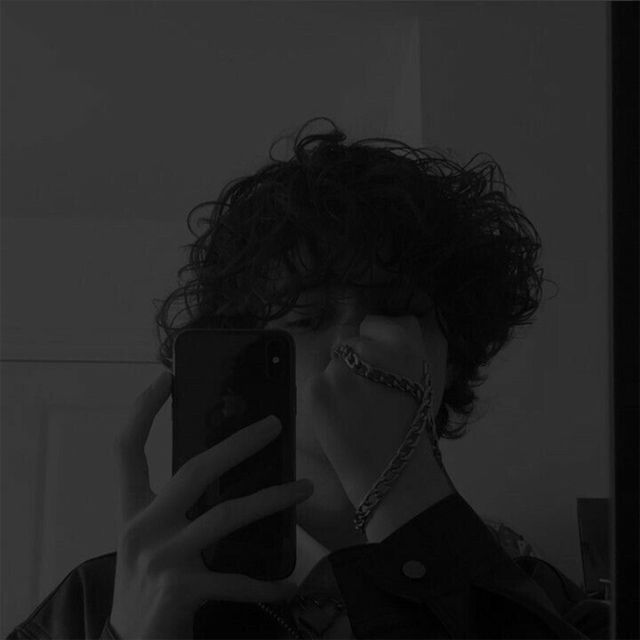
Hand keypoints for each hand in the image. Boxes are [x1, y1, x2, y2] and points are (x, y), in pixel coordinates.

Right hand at [109, 371, 312, 638]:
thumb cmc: (149, 584)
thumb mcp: (155, 539)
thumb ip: (179, 508)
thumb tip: (232, 470)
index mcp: (131, 511)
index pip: (125, 449)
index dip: (141, 410)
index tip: (165, 377)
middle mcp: (140, 529)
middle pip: (193, 470)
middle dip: (238, 443)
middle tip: (275, 424)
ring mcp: (159, 560)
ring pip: (226, 515)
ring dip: (272, 498)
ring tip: (304, 487)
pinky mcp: (180, 591)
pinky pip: (235, 578)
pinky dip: (266, 579)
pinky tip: (290, 579)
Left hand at [307, 315, 454, 539]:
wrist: (393, 474)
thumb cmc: (409, 428)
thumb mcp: (419, 377)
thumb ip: (395, 346)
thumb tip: (367, 326)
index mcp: (403, 343)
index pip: (372, 322)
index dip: (374, 344)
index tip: (379, 367)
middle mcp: (370, 350)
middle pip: (347, 340)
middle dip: (353, 362)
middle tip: (368, 396)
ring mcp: (341, 369)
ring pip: (331, 363)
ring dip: (338, 381)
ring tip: (357, 412)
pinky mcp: (317, 388)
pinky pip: (316, 382)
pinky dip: (324, 399)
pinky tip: (343, 420)